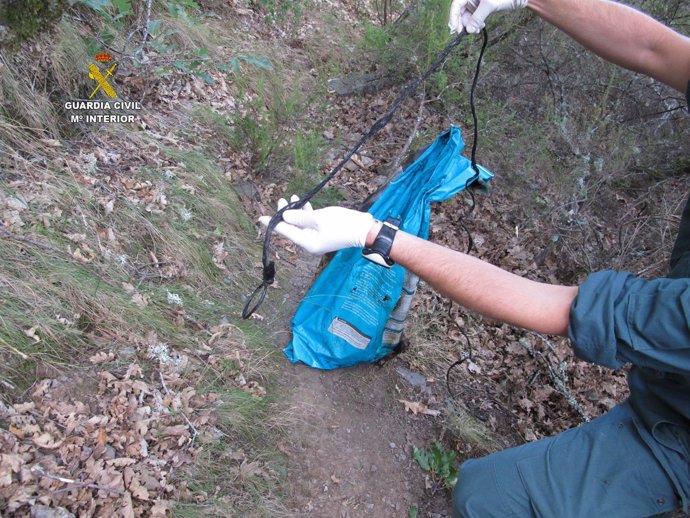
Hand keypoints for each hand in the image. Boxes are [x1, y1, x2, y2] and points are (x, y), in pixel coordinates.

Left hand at [258, 195, 374, 254]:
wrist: (364, 229)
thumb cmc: (343, 224)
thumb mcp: (319, 218)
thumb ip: (300, 217)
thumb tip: (285, 216)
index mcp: (307, 243)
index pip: (285, 232)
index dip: (273, 223)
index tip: (261, 217)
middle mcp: (309, 243)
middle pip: (291, 228)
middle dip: (285, 214)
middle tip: (280, 200)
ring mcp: (316, 238)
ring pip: (299, 224)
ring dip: (294, 212)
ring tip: (290, 199)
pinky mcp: (322, 232)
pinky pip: (308, 223)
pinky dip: (304, 214)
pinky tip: (301, 202)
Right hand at [449, 0, 527, 33]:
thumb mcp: (490, 5)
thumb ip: (478, 17)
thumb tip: (468, 30)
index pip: (456, 4)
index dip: (454, 17)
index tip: (455, 29)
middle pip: (460, 11)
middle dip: (463, 22)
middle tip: (466, 32)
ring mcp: (475, 1)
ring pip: (467, 15)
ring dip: (470, 25)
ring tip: (476, 31)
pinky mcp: (481, 7)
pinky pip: (474, 16)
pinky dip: (475, 23)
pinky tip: (480, 27)